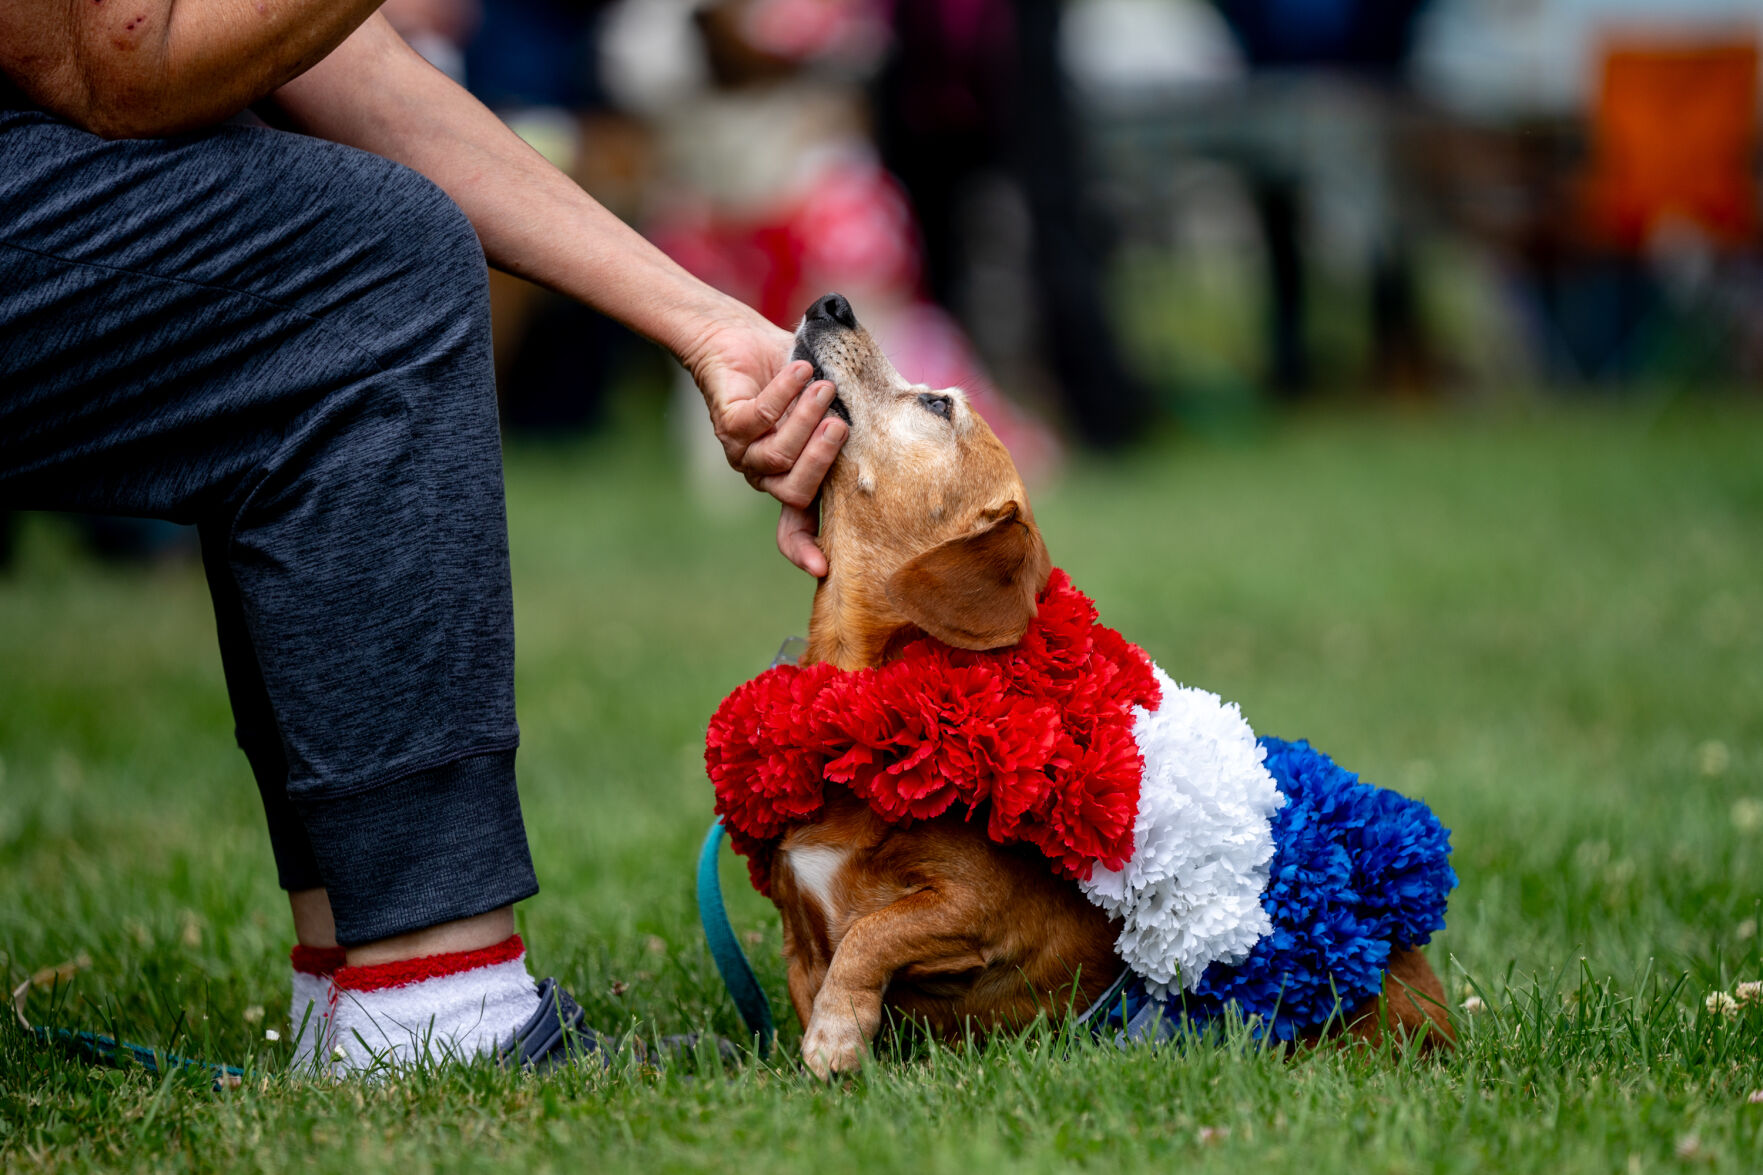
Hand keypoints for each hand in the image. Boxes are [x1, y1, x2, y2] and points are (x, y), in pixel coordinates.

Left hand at [681, 311, 847, 575]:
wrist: (739, 337)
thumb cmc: (796, 370)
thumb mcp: (839, 399)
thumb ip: (865, 420)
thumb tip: (925, 421)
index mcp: (793, 478)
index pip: (795, 527)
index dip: (804, 548)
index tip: (820, 568)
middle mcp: (766, 473)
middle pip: (794, 491)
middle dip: (821, 459)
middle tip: (840, 424)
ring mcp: (744, 451)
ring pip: (777, 456)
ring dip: (805, 419)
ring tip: (824, 386)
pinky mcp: (727, 423)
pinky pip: (757, 420)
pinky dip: (783, 393)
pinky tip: (799, 370)